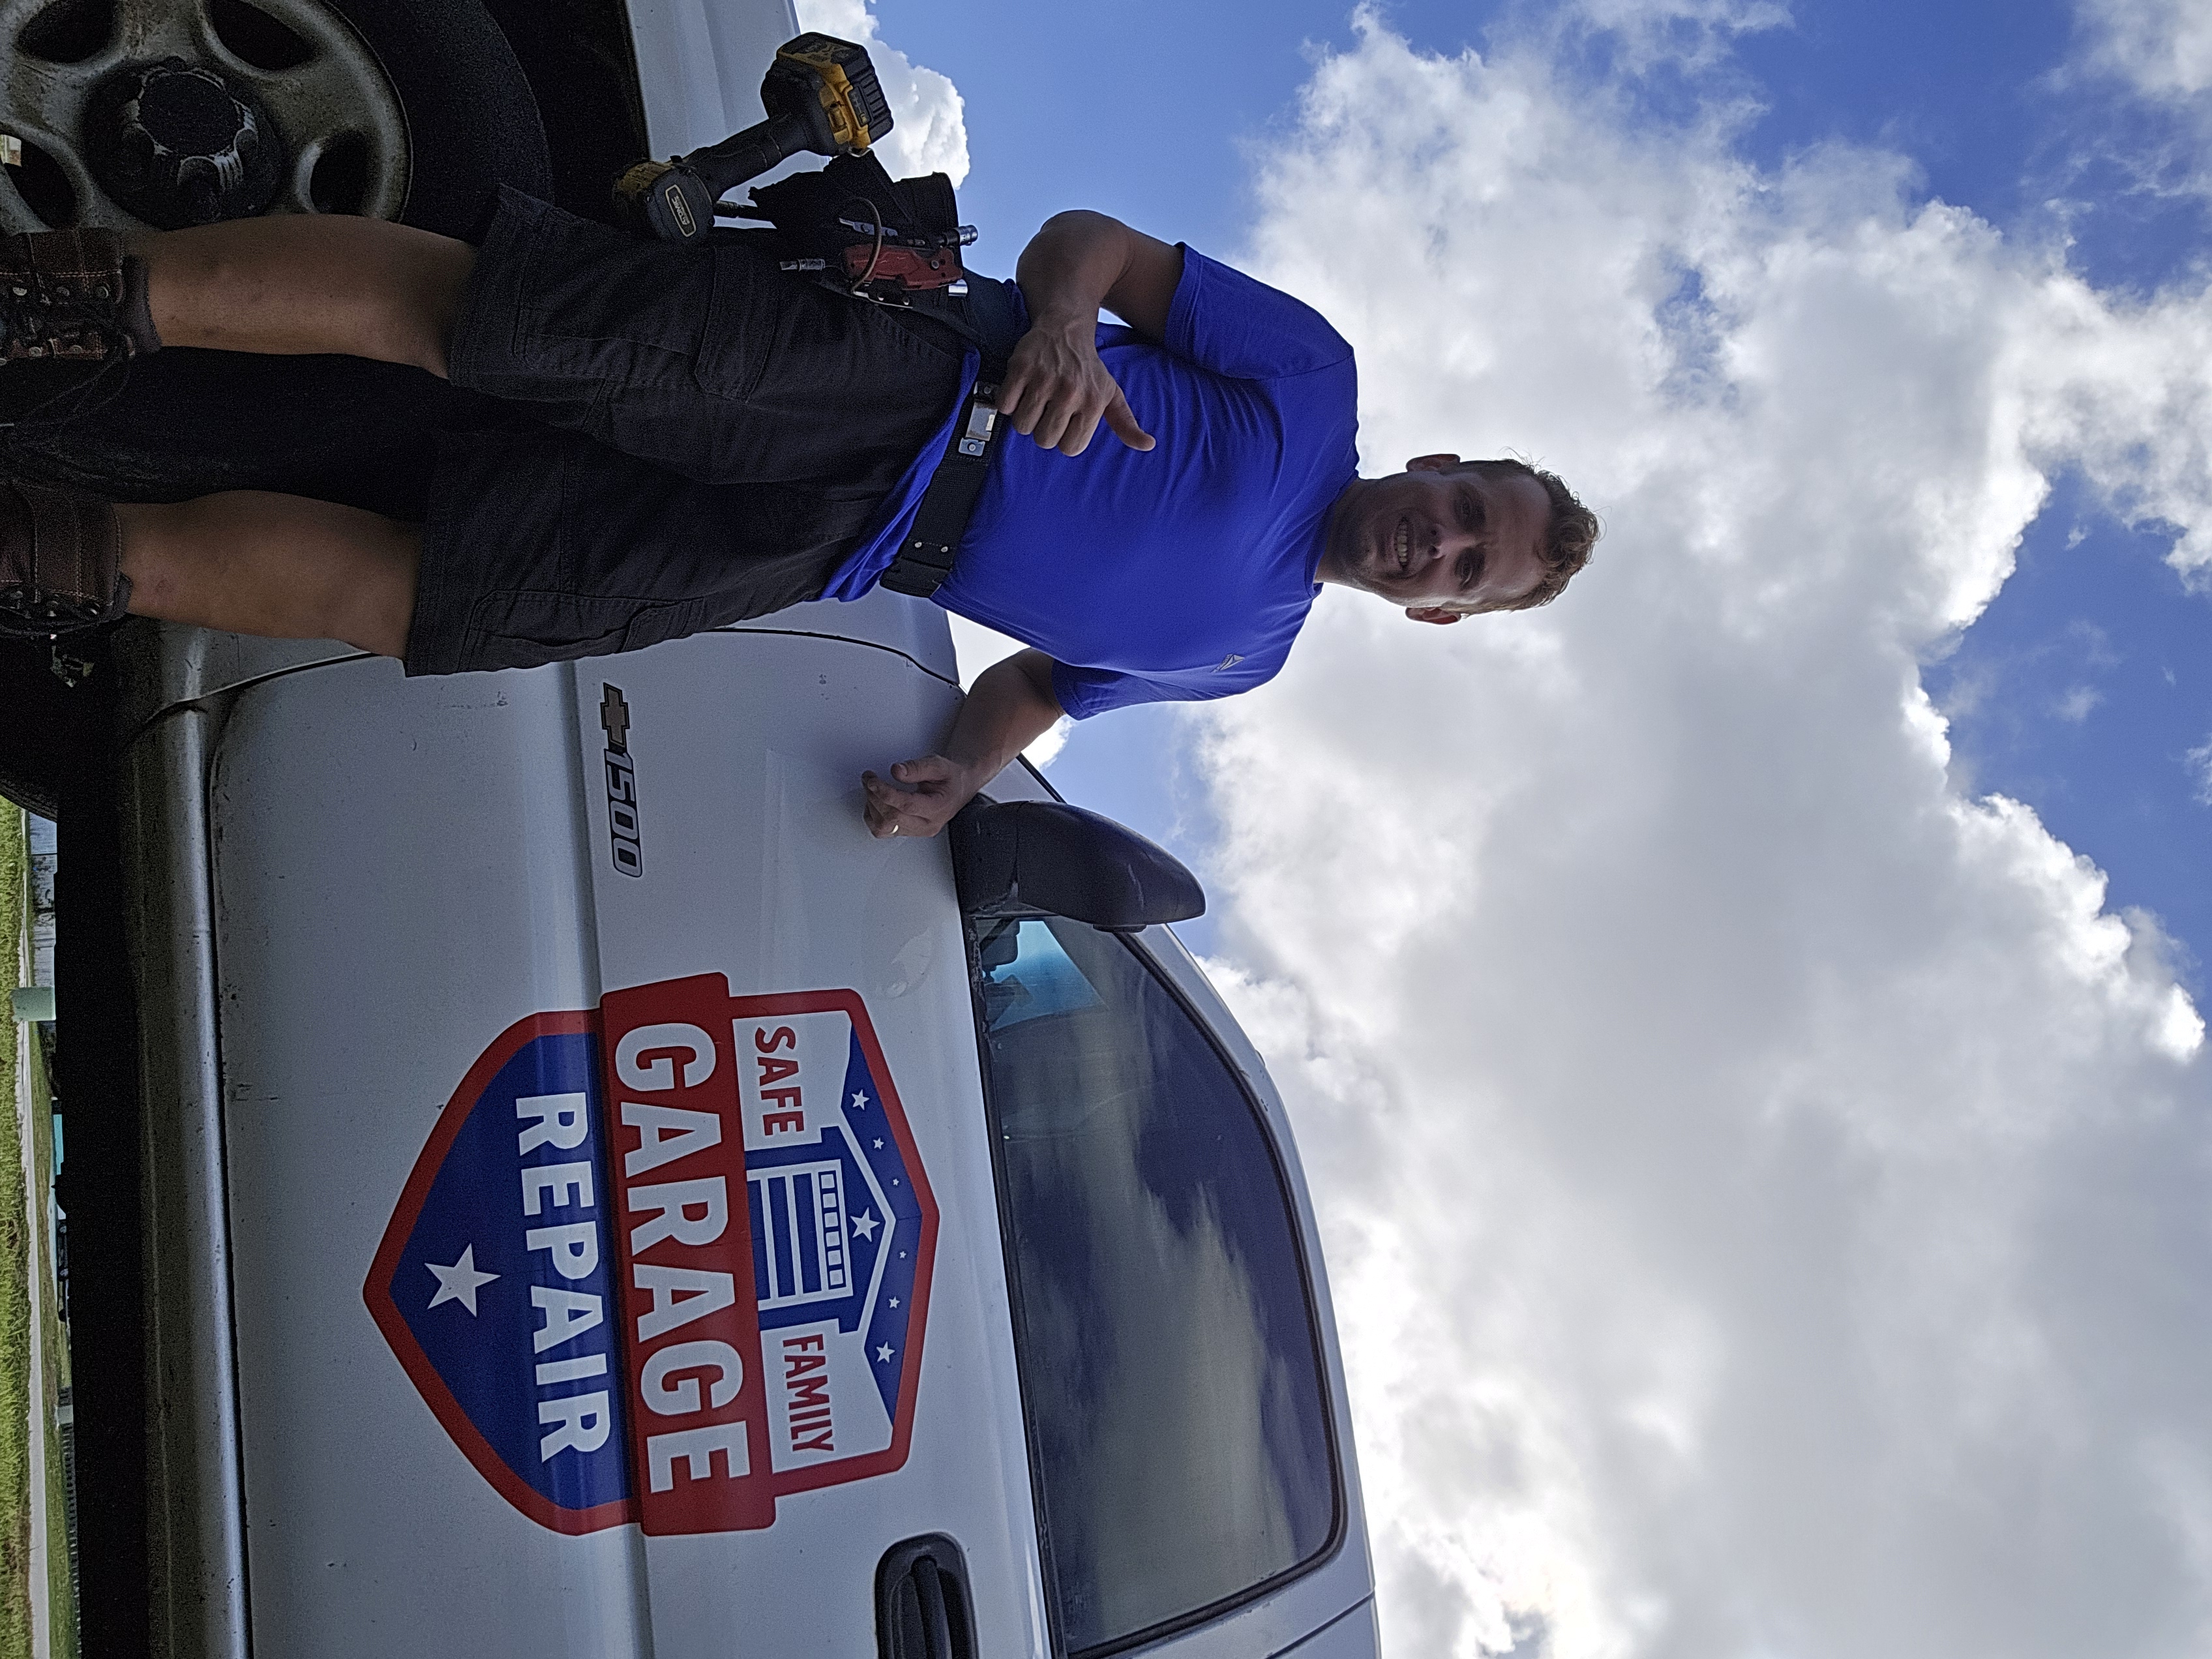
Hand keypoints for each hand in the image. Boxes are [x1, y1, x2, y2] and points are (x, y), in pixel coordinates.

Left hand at [862, 755, 980, 838]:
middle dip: (875, 797)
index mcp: (938, 808)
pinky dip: (873, 817)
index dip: (885, 793)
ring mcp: (917, 831)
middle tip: (869, 779)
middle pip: (892, 817)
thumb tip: (896, 771)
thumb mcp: (938, 765)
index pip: (906, 805)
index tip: (873, 781)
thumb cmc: (950, 778)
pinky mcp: (908, 832)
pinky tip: (875, 802)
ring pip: (885, 828)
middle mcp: (927, 824)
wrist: (958, 788)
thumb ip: (917, 767)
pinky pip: (883, 832)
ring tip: (872, 789)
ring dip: (872, 807)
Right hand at [997, 317, 1155, 457]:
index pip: (1069, 448)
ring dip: (1025, 417)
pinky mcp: (1021, 367)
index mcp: (1093, 401)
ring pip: (1023, 426)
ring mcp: (1045, 378)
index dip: (1063, 438)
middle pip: (1044, 440)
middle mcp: (1071, 391)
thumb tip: (1147, 445)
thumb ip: (1126, 423)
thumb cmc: (1088, 368)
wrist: (1066, 327)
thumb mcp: (1111, 394)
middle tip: (1048, 409)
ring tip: (1035, 399)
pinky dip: (1008, 401)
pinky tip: (1021, 389)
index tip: (1065, 421)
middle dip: (1043, 430)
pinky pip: (1005, 405)